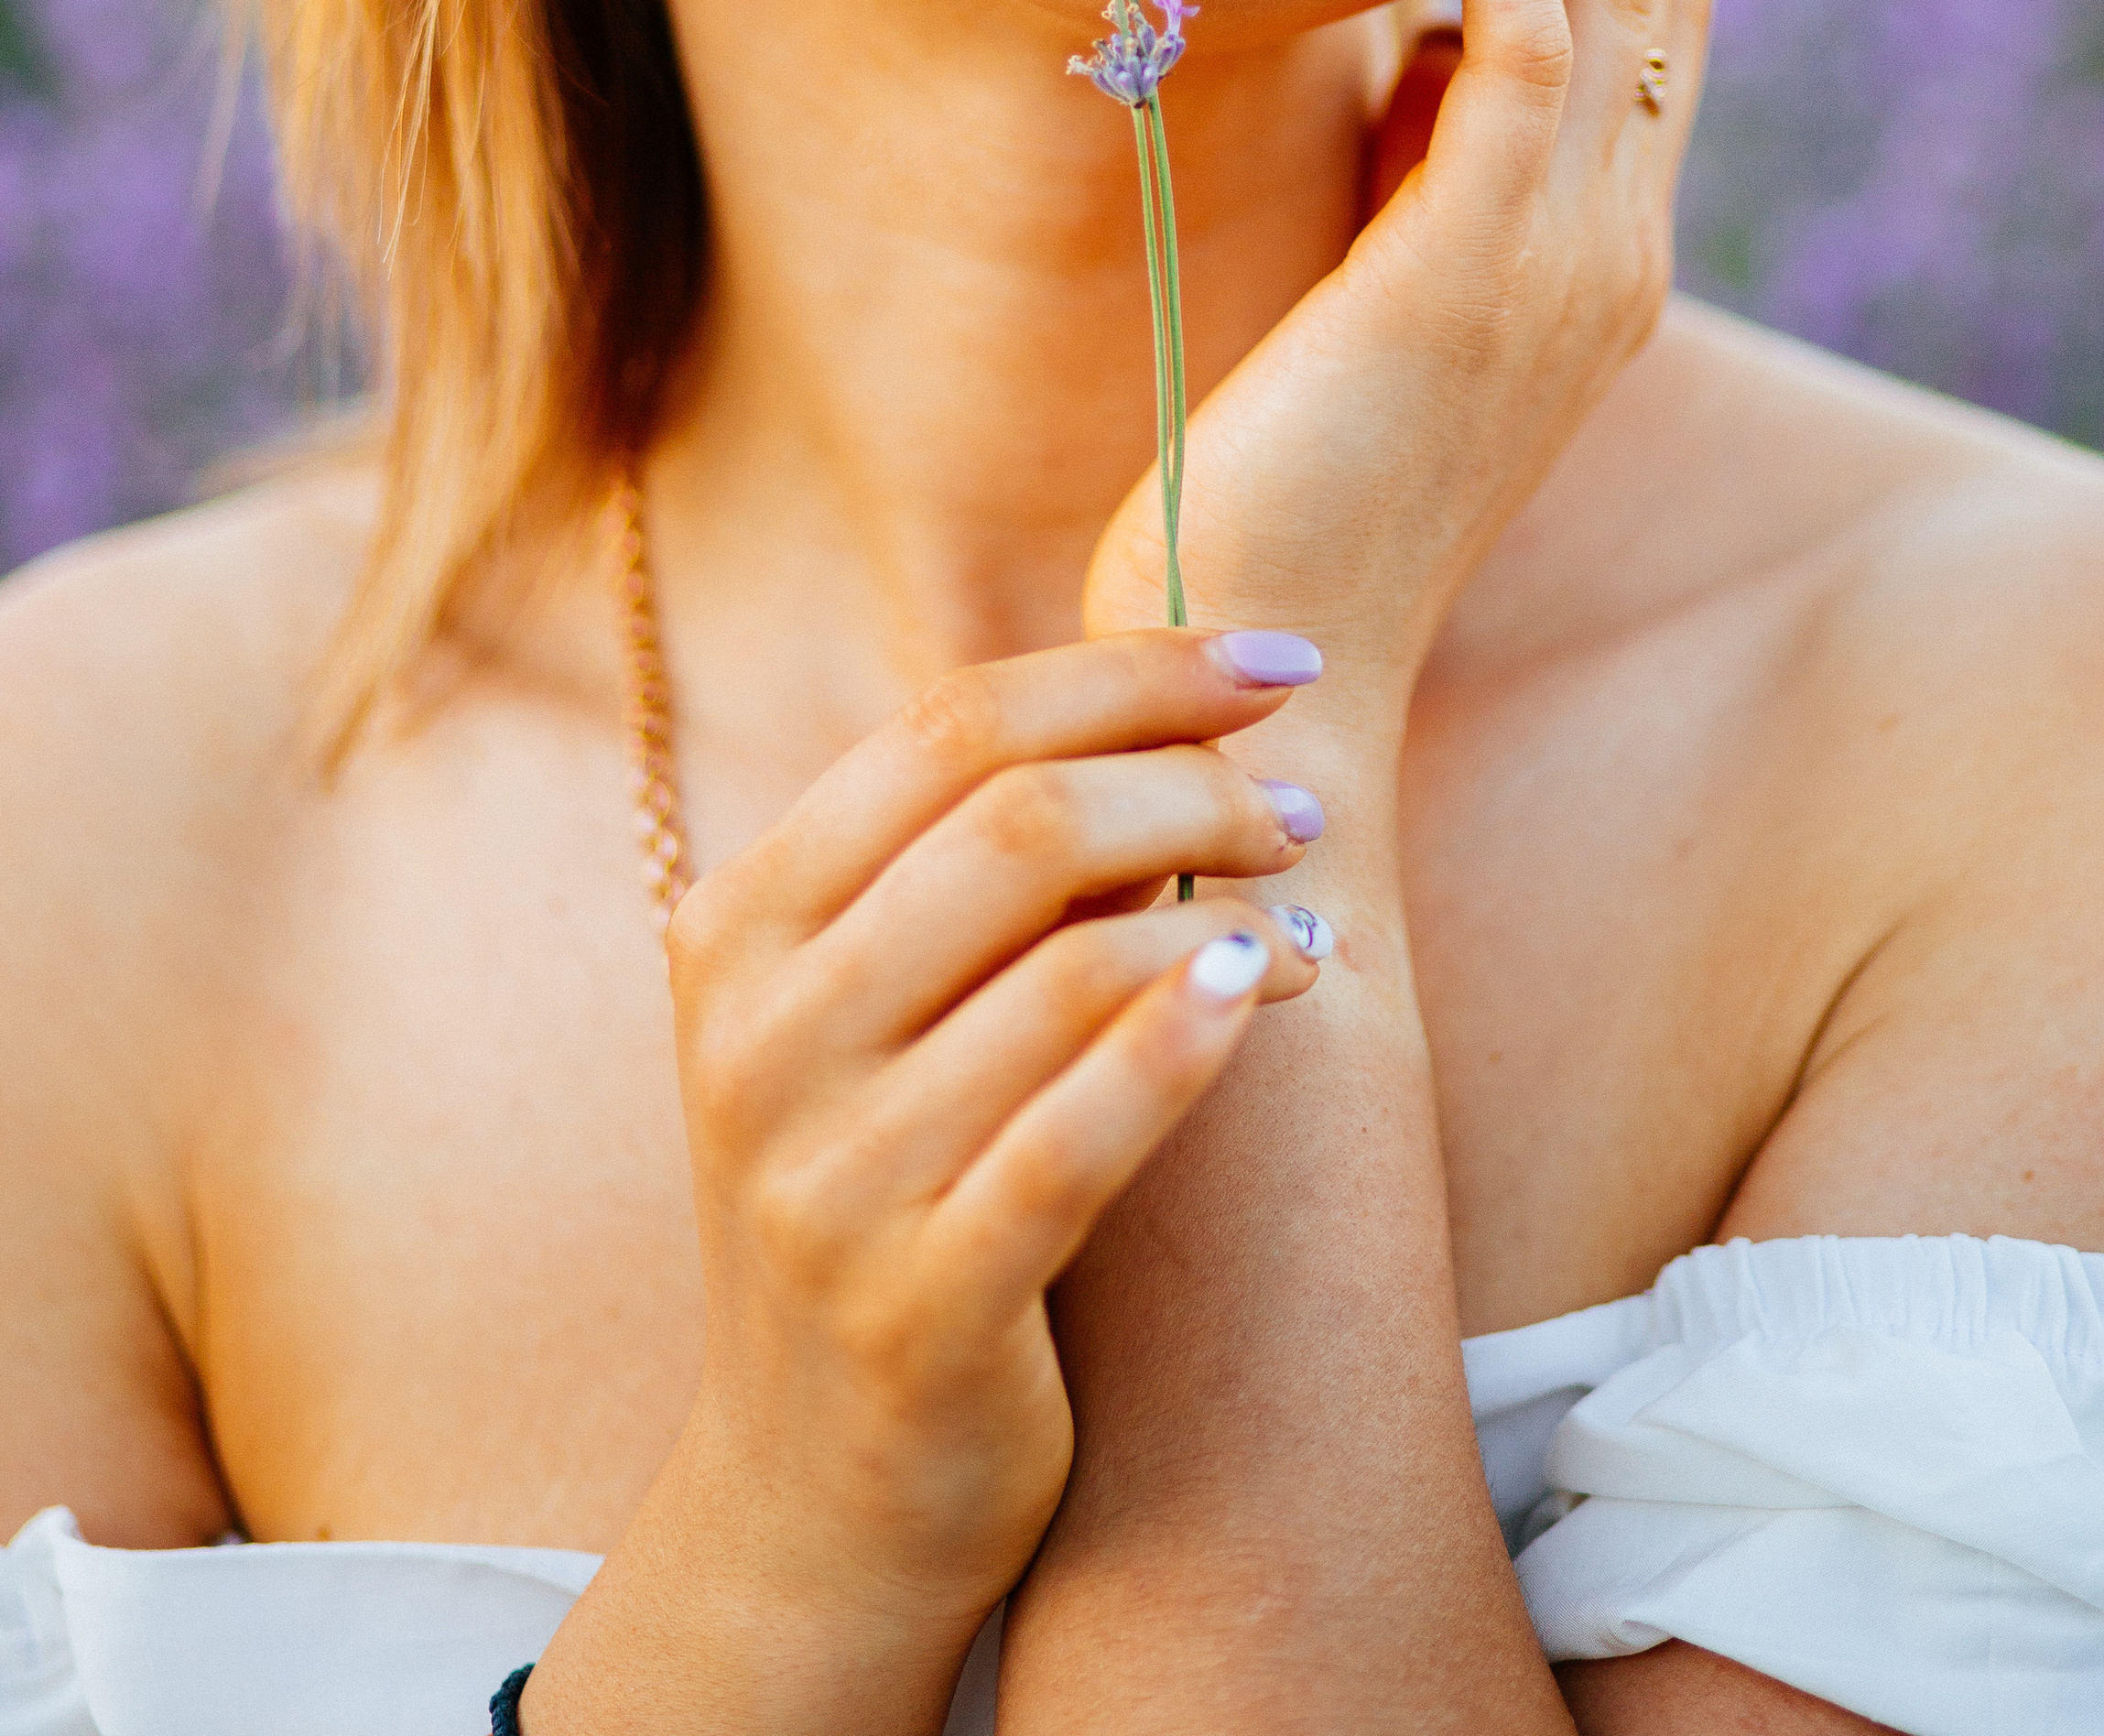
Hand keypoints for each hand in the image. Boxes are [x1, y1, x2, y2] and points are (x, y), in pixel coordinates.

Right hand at [522, 632, 1321, 1735]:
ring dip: (1227, 911)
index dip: (1135, 668)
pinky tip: (1274, 987)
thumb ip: (962, 865)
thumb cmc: (883, 1193)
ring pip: (1069, 965)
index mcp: (736, 922)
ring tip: (1314, 925)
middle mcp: (758, 1036)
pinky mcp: (915, 1309)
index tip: (1278, 658)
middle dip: (1196, 782)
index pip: (952, 723)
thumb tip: (1172, 698)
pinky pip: (1082, 1139)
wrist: (812, 1500)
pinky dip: (1192, 1041)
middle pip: (1019, 819)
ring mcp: (824, 1179)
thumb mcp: (869, 1013)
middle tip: (1303, 805)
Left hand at [1084, 0, 1707, 719]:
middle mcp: (1611, 242)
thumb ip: (1419, 173)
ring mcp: (1564, 260)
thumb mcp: (1374, 298)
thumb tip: (1410, 33)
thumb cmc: (1285, 507)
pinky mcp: (1472, 274)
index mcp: (1591, 250)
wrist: (1266, 695)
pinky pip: (1521, 53)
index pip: (1649, 3)